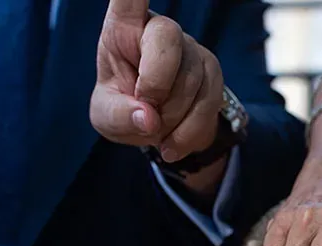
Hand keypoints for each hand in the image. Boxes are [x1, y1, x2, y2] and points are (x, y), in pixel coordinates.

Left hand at [90, 0, 223, 161]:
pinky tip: (171, 142)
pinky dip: (187, 134)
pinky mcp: (214, 73)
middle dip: (155, 84)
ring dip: (170, 119)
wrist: (161, 129)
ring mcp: (192, 50)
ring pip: (189, 83)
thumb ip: (119, 115)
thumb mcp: (107, 117)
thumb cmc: (124, 108)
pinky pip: (207, 107)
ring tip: (156, 129)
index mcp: (123, 27)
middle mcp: (160, 29)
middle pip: (166, 38)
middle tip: (145, 108)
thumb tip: (147, 118)